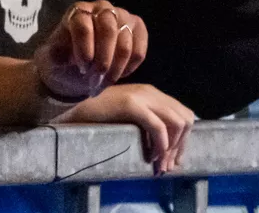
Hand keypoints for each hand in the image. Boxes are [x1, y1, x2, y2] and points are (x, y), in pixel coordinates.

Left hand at [34, 0, 148, 98]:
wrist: (77, 70)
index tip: (82, 67)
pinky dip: (129, 67)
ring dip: (116, 67)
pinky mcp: (137, 27)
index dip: (84, 49)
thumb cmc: (64, 62)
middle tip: (96, 76)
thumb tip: (64, 55)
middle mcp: (100, 7)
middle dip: (104, 58)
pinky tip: (118, 73)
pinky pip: (139, 49)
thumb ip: (56, 56)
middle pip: (108, 29)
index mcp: (76, 11)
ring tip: (104, 79)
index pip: (83, 25)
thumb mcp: (52, 61)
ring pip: (125, 42)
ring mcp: (121, 15)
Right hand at [52, 84, 194, 173]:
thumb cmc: (100, 119)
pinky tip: (151, 157)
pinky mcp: (131, 104)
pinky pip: (158, 127)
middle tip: (167, 166)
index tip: (173, 160)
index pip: (184, 115)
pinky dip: (160, 146)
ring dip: (171, 149)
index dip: (184, 141)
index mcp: (152, 93)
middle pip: (185, 119)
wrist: (73, 112)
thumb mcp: (130, 117)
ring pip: (176, 124)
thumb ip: (150, 122)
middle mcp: (150, 91)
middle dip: (180, 147)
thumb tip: (172, 148)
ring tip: (158, 165)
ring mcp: (141, 96)